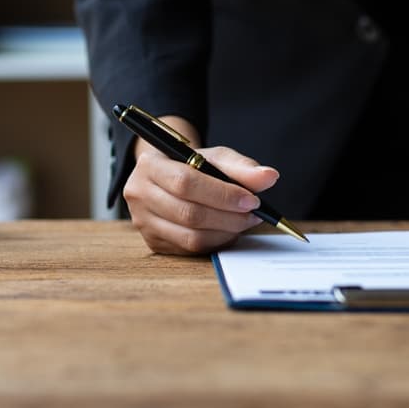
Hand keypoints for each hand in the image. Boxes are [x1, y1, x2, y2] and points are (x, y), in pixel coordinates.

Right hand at [123, 116, 278, 254]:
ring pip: (190, 237)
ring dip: (225, 232)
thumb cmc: (190, 164)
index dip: (222, 194)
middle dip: (229, 217)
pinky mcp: (153, 242)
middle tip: (254, 214)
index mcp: (149, 165)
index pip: (186, 183)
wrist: (167, 177)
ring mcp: (143, 222)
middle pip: (188, 213)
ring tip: (244, 221)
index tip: (252, 199)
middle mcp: (139, 193)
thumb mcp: (214, 157)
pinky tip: (228, 230)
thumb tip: (269, 177)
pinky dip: (215, 242)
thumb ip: (241, 167)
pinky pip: (190, 249)